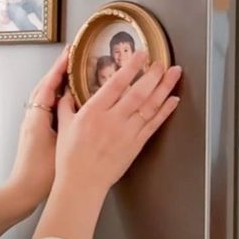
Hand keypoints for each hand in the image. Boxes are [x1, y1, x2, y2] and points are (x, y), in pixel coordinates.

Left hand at [7, 47, 67, 214]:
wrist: (23, 191)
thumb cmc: (40, 172)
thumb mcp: (58, 144)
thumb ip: (66, 122)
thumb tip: (75, 101)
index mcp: (37, 116)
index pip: (48, 85)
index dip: (59, 69)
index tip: (69, 53)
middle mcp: (32, 116)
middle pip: (45, 87)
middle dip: (58, 71)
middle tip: (72, 57)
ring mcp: (33, 124)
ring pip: (45, 97)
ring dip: (56, 83)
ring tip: (73, 73)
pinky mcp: (36, 132)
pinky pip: (47, 108)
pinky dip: (57, 98)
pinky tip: (70, 99)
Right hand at [54, 52, 181, 198]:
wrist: (82, 183)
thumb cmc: (70, 158)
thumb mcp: (63, 126)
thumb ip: (66, 105)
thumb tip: (66, 92)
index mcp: (93, 112)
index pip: (116, 83)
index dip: (131, 67)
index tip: (140, 55)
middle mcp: (112, 120)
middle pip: (138, 92)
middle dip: (153, 75)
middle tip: (162, 62)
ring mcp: (126, 133)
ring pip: (150, 106)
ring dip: (164, 88)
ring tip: (174, 74)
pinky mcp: (135, 145)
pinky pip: (153, 125)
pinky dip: (165, 111)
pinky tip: (173, 100)